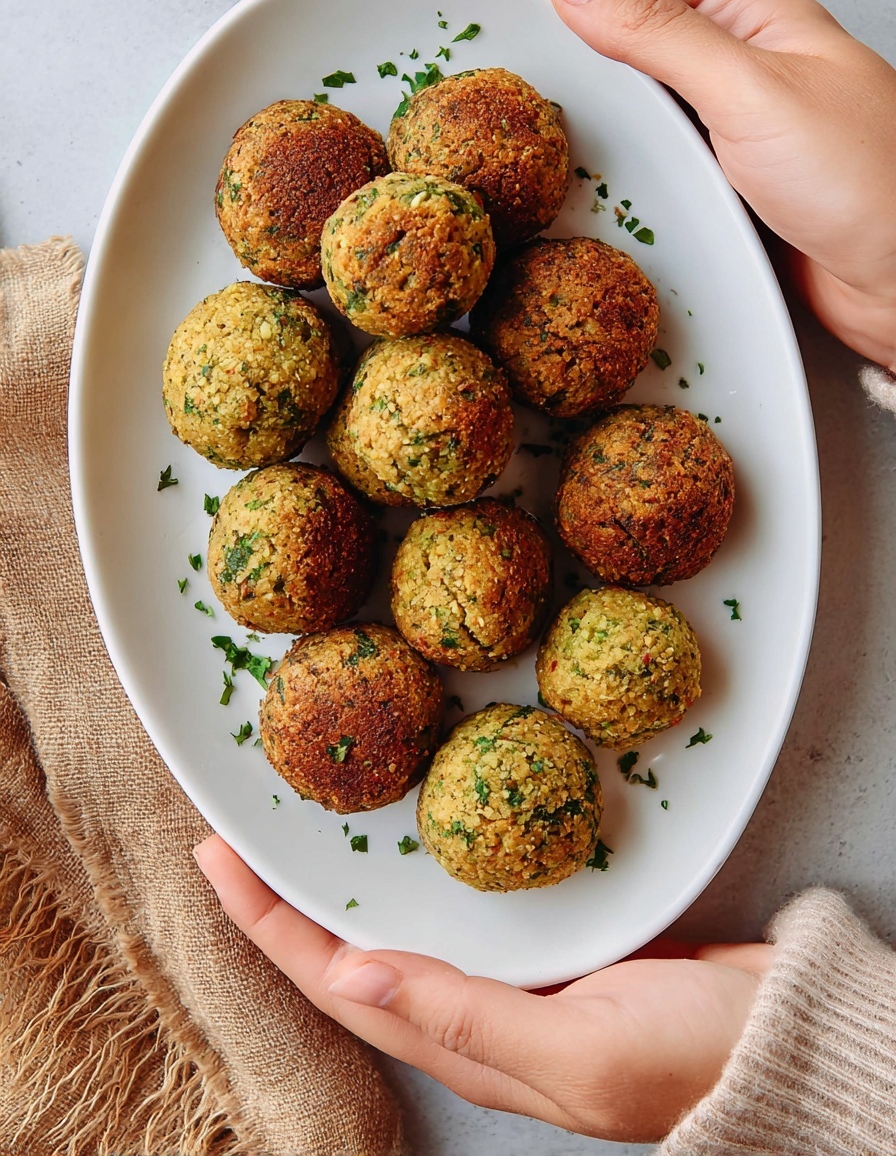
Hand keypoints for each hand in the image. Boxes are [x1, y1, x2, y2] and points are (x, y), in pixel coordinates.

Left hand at [194, 835, 772, 1143]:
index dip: (266, 924)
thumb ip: (464, 1014)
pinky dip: (423, 864)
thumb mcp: (576, 1049)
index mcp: (465, 1046)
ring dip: (348, 878)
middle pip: (352, 952)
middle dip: (287, 897)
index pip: (335, 983)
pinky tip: (417, 828)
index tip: (213, 857)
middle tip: (241, 830)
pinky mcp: (553, 941)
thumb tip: (349, 974)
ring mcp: (513, 977)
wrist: (783, 1040)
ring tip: (306, 822)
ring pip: (403, 922)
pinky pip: (463, 901)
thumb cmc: (690, 1059)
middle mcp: (474, 1012)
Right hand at [438, 0, 895, 370]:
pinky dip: (593, 137)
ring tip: (494, 57)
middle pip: (619, 7)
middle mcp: (733, 62)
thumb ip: (659, 30)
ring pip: (625, 79)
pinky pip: (641, 147)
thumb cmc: (871, 183)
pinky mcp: (717, 188)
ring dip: (561, 62)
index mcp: (749, 15)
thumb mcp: (754, 89)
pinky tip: (562, 142)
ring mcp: (723, 126)